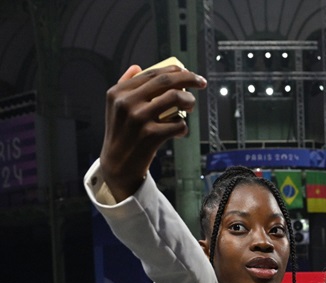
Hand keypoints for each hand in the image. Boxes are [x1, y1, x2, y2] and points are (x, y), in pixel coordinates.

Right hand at [100, 64, 205, 201]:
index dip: (175, 70)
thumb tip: (137, 67)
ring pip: (175, 98)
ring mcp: (139, 119)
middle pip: (166, 81)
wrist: (118, 163)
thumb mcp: (115, 107)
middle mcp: (127, 102)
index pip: (152, 73)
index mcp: (119, 92)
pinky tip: (179, 130)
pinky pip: (178, 124)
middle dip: (189, 79)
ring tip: (190, 107)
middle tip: (201, 83)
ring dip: (189, 101)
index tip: (189, 73)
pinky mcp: (151, 136)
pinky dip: (183, 126)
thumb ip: (125, 85)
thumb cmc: (122, 133)